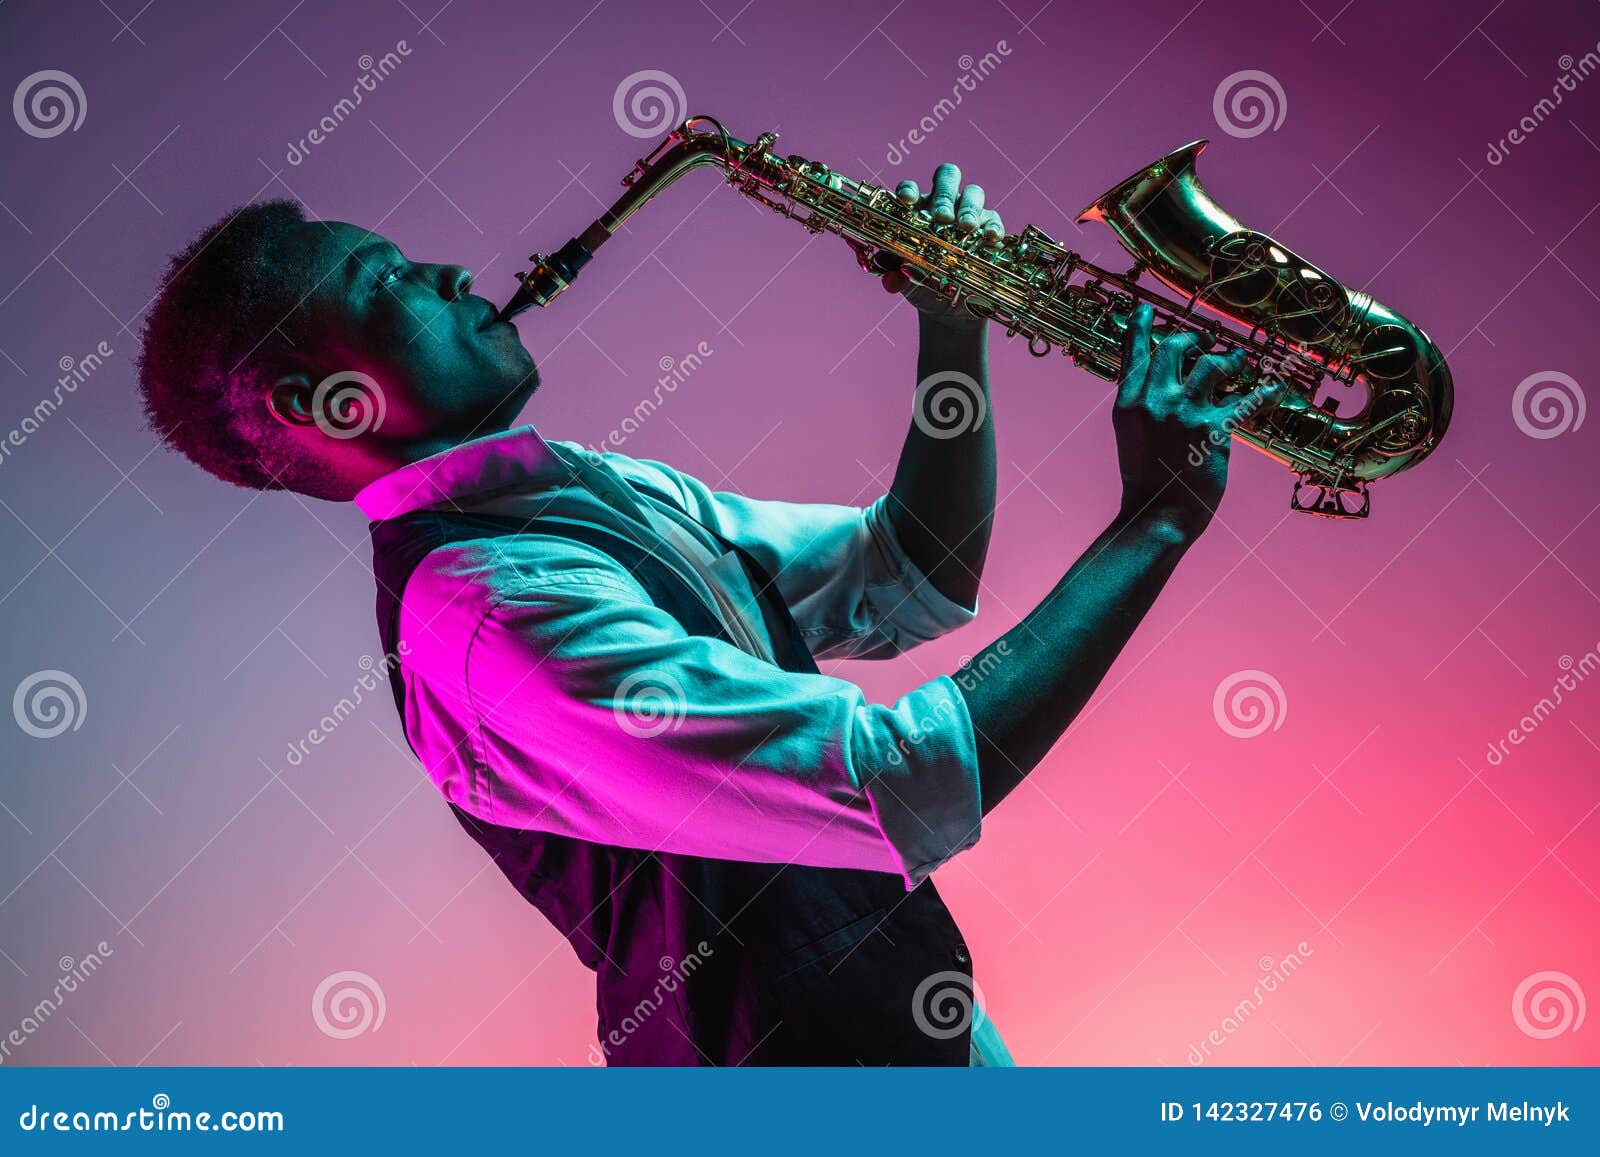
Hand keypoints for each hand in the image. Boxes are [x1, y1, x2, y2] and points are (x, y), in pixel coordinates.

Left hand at [882, 162, 1003, 331]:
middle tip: (943, 217)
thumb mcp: (906, 279)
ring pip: (973, 192)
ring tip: (966, 227)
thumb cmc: (921, 281)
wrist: (948, 303)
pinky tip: (989, 238)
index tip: (907, 200)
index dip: (909, 190)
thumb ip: (896, 275)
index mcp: (916, 210)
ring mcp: (968, 213)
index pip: (911, 189)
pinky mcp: (989, 228)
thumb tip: (892, 279)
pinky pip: (993, 219)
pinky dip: (992, 226)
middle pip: (947, 177)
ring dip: (969, 208)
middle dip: (944, 195)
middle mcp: (943, 204)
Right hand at [1111, 303, 1280, 536]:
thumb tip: (1161, 385)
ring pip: (1213, 364)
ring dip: (1230, 359)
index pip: (1133, 353)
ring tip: (1238, 363)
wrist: (1156, 514)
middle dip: (1195, 341)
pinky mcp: (1213, 429)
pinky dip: (1266, 392)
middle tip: (1206, 345)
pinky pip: (1248, 399)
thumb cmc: (1146, 480)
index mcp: (1128, 403)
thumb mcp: (1131, 436)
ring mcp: (1183, 413)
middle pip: (1175, 347)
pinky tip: (1276, 389)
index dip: (1141, 327)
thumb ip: (1142, 407)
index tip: (1146, 309)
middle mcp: (1153, 401)